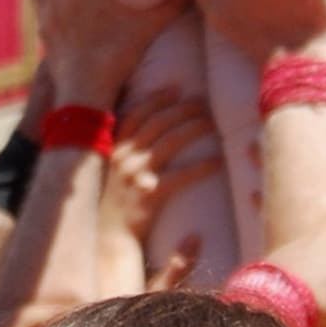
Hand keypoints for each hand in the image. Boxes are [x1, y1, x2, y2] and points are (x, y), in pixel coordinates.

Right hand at [110, 84, 219, 241]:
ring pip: (171, 141)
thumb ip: (121, 151)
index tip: (176, 89)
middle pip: (158, 122)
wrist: (107, 237)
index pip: (136, 114)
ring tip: (212, 123)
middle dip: (182, 108)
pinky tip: (218, 161)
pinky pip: (182, 174)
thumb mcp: (108, 171)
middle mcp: (122, 156)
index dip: (157, 99)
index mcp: (112, 148)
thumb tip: (142, 133)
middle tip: (203, 102)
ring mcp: (135, 174)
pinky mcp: (150, 194)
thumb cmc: (111, 204)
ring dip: (194, 127)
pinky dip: (202, 166)